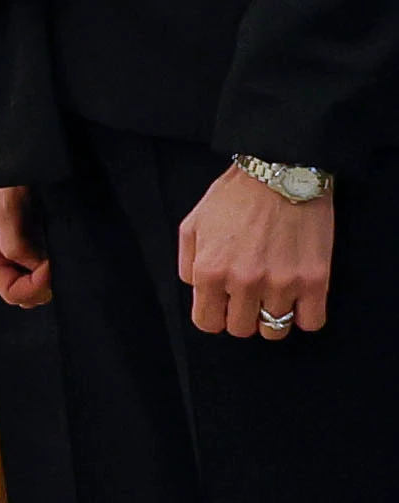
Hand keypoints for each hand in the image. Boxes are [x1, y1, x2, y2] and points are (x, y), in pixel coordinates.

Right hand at [0, 185, 54, 309]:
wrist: (17, 156)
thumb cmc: (5, 179)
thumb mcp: (5, 208)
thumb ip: (15, 243)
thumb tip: (33, 267)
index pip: (11, 291)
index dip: (35, 287)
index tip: (52, 268)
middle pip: (24, 291)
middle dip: (44, 285)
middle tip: (61, 265)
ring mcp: (16, 252)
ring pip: (36, 282)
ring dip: (51, 276)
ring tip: (61, 256)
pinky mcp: (32, 244)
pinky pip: (44, 267)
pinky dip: (56, 265)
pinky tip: (62, 251)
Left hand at [181, 167, 333, 339]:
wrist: (281, 173)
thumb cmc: (236, 196)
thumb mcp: (193, 224)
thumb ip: (188, 263)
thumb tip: (197, 290)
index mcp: (210, 271)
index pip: (207, 323)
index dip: (214, 315)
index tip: (223, 304)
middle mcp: (243, 282)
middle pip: (241, 329)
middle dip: (242, 315)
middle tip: (249, 296)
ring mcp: (281, 283)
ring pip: (275, 330)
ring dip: (273, 318)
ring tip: (274, 298)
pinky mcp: (314, 280)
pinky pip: (311, 322)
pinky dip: (305, 316)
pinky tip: (299, 299)